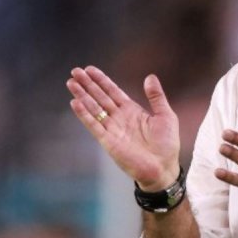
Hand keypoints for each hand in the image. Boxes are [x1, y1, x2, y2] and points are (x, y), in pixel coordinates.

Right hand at [66, 66, 179, 189]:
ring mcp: (112, 129)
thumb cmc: (167, 145)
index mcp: (131, 110)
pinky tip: (75, 103)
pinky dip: (84, 114)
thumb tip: (150, 77)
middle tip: (75, 71)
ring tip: (71, 83)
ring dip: (82, 96)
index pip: (112, 91)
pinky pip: (94, 125)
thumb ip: (156, 97)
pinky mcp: (108, 141)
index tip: (89, 69)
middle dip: (87, 84)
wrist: (163, 168)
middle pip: (99, 97)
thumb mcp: (165, 115)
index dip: (101, 80)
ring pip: (93, 108)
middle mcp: (119, 118)